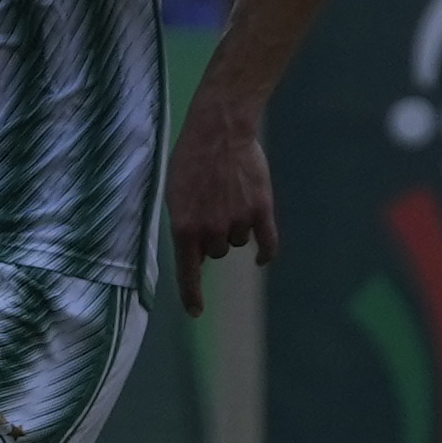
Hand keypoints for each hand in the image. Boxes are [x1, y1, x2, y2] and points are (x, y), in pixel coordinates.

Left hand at [162, 87, 278, 306]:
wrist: (219, 130)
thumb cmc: (190, 160)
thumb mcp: (174, 195)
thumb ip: (184, 227)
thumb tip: (195, 258)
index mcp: (184, 228)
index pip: (188, 273)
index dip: (191, 296)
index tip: (196, 312)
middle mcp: (211, 230)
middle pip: (216, 253)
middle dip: (212, 237)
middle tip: (210, 205)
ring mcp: (238, 221)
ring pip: (238, 242)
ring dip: (233, 228)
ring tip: (228, 196)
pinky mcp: (261, 210)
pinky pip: (267, 243)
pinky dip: (265, 253)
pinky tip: (261, 259)